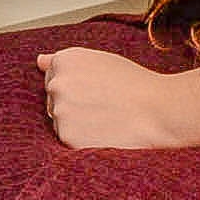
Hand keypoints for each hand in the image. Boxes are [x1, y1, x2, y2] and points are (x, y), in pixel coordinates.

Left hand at [35, 49, 183, 149]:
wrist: (159, 110)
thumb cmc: (135, 84)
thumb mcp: (101, 60)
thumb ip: (65, 60)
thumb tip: (39, 61)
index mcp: (64, 61)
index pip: (53, 76)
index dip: (78, 86)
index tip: (97, 89)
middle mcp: (57, 83)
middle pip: (53, 99)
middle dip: (73, 104)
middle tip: (104, 105)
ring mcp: (60, 111)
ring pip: (60, 120)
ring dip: (77, 122)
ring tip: (106, 118)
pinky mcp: (67, 136)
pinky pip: (68, 139)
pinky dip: (83, 139)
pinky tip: (104, 131)